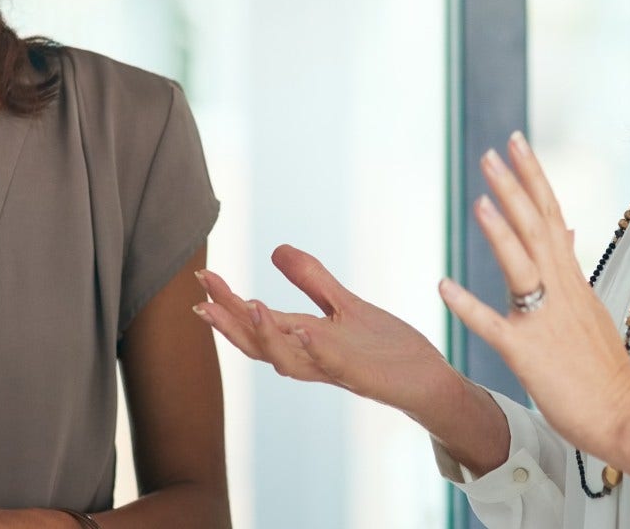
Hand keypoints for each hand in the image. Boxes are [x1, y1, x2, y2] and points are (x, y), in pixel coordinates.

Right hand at [194, 245, 461, 417]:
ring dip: (266, 335)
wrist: (427, 381)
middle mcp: (312, 357)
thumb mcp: (345, 304)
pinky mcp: (363, 375)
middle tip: (203, 298)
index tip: (202, 276)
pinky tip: (303, 330)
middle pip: (260, 344)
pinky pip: (334, 363)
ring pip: (289, 359)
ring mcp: (336, 368)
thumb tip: (275, 248)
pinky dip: (316, 349)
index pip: (257, 321)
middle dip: (231, 322)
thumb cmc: (385, 348)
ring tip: (248, 305)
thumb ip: (311, 280)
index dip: (228, 301)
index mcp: (305, 339)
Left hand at [438, 133, 629, 478]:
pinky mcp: (527, 352)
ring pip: (522, 265)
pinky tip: (444, 285)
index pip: (551, 214)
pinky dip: (468, 304)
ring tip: (479, 197)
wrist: (624, 413)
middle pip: (537, 227)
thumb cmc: (603, 366)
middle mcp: (560, 290)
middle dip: (514, 187)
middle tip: (491, 150)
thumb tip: (567, 229)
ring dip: (500, 231)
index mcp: (572, 279)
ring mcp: (544, 320)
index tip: (516, 141)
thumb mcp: (590, 305)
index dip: (533, 176)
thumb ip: (572, 267)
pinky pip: (493, 325)